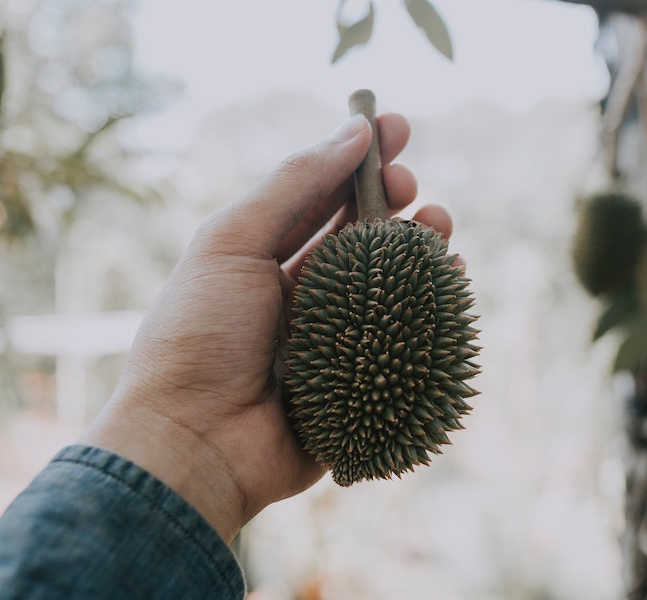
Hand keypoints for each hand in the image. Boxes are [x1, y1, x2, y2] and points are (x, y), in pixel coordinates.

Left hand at [81, 113, 452, 541]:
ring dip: (420, 246)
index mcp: (265, 258)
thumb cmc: (200, 336)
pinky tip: (452, 279)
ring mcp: (337, 338)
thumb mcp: (232, 243)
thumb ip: (293, 185)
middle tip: (411, 184)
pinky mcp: (363, 381)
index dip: (358, 159)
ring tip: (438, 224)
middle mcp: (303, 293)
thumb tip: (353, 131)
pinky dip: (435, 305)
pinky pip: (409, 337)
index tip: (395, 126)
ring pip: (393, 282)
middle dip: (394, 200)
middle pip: (362, 235)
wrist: (195, 441)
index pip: (321, 196)